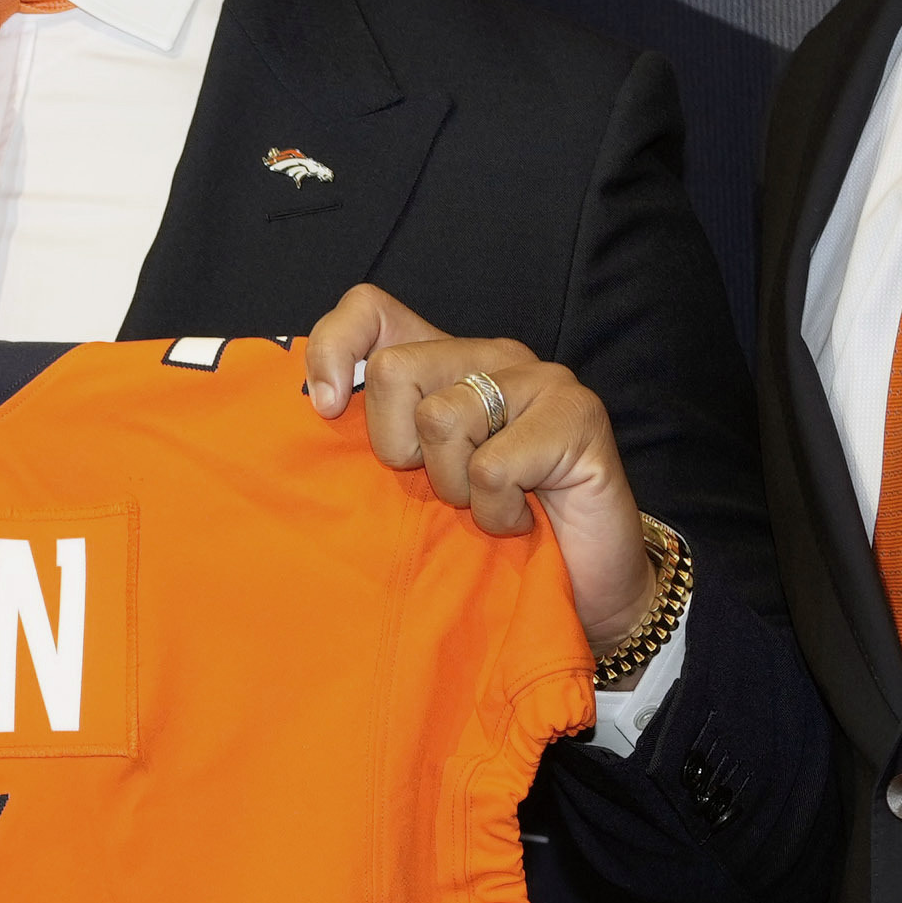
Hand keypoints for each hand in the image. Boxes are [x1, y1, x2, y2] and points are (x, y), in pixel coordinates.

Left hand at [300, 285, 658, 653]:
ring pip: (441, 418)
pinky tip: (524, 518)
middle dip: (401, 451)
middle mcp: (492, 356)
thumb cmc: (490, 544)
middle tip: (447, 489)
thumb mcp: (409, 490)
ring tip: (492, 504)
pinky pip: (492, 467)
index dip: (334, 349)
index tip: (327, 410)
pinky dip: (497, 513)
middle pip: (394, 369)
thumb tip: (317, 408)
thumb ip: (372, 440)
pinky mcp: (577, 413)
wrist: (584, 591)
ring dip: (457, 490)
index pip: (370, 311)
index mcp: (446, 364)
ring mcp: (540, 379)